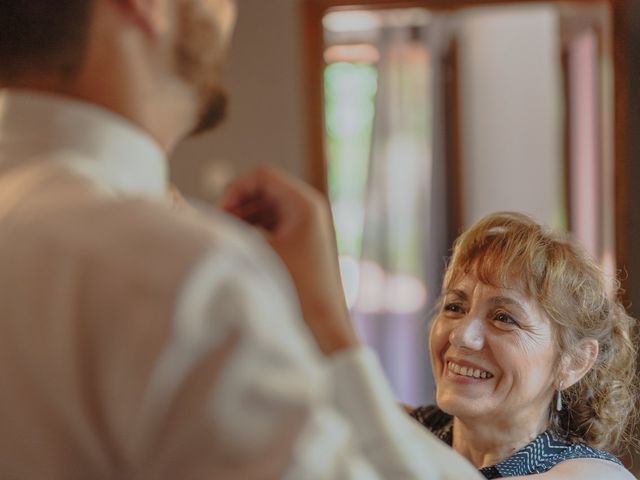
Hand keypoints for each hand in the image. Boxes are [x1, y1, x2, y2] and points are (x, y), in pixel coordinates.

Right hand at [220, 167, 358, 354]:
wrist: (322, 324)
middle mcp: (309, 209)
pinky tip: (239, 246)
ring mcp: (308, 225)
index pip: (262, 175)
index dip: (236, 188)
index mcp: (304, 203)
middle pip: (263, 189)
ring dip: (243, 217)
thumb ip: (234, 227)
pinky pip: (273, 223)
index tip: (219, 213)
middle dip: (237, 204)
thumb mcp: (258, 252)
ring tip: (226, 238)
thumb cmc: (294, 288)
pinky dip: (254, 229)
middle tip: (218, 227)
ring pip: (266, 207)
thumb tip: (208, 214)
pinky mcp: (303, 240)